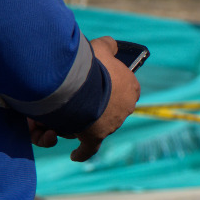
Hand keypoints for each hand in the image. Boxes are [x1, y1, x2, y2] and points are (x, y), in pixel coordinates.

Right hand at [23, 36, 141, 160]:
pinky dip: (82, 152)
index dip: (111, 84)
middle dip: (98, 103)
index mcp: (131, 88)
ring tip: (68, 110)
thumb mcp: (101, 48)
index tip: (99, 80)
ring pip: (98, 124)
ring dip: (86, 119)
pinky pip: (89, 148)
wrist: (80, 85)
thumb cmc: (92, 65)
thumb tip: (112, 44)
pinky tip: (76, 155)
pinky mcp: (96, 137)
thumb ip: (108, 45)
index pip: (125, 87)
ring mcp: (112, 125)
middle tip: (79, 94)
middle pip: (111, 107)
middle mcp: (126, 109)